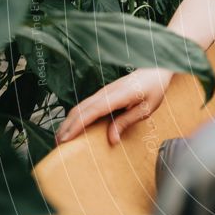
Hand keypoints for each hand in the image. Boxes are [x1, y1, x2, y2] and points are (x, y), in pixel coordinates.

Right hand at [55, 67, 173, 146]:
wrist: (156, 69)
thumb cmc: (154, 88)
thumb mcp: (146, 108)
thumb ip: (127, 122)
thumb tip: (111, 139)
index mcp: (118, 95)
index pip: (92, 111)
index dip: (78, 125)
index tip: (66, 139)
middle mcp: (107, 92)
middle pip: (81, 109)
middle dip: (67, 126)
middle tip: (58, 145)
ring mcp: (104, 91)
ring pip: (81, 106)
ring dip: (69, 121)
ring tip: (61, 138)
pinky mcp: (104, 92)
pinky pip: (86, 104)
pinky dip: (76, 115)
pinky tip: (73, 126)